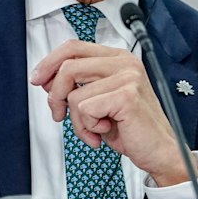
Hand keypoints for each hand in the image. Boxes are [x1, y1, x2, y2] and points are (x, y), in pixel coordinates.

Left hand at [30, 39, 190, 184]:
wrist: (159, 151)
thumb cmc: (131, 128)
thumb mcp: (99, 102)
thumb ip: (78, 86)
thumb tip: (47, 80)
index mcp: (117, 59)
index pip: (74, 47)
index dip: (50, 62)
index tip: (38, 79)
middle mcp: (124, 63)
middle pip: (68, 66)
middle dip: (55, 96)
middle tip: (59, 115)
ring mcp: (127, 77)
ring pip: (74, 94)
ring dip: (77, 121)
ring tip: (95, 129)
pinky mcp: (126, 96)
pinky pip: (84, 109)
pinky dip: (88, 128)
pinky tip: (105, 131)